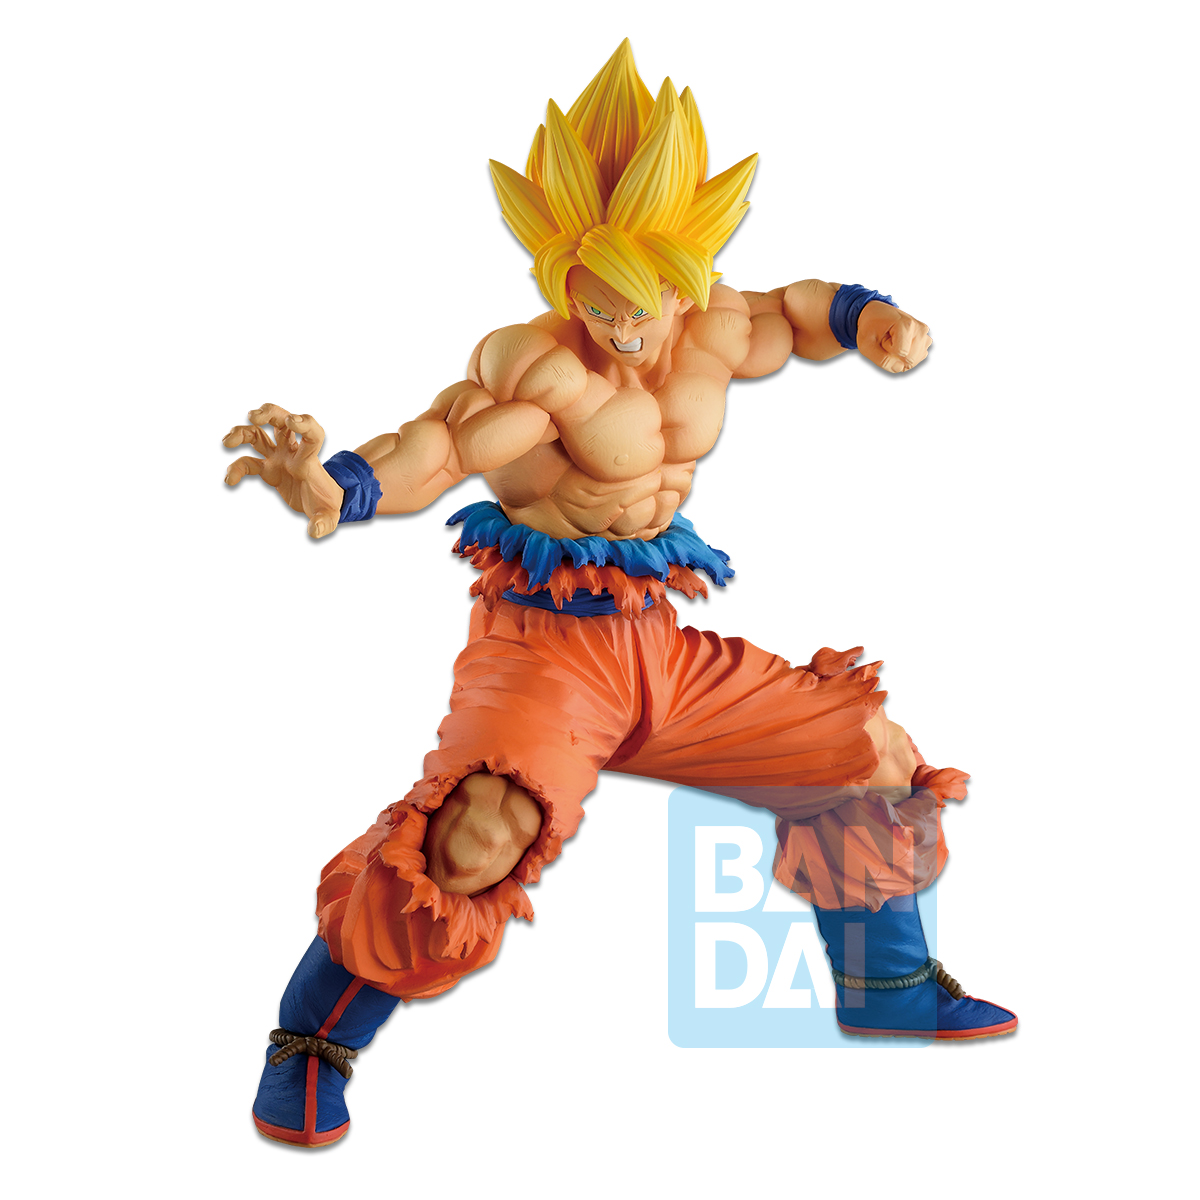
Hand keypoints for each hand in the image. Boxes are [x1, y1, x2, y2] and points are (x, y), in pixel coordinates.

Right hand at [223, 403, 343, 537]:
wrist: (322, 501)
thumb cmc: (327, 504)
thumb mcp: (330, 516)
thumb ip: (324, 523)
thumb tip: (315, 531)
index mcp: (309, 460)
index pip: (312, 434)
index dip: (303, 423)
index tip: (291, 421)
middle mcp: (293, 453)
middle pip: (281, 421)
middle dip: (269, 413)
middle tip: (253, 416)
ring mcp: (279, 458)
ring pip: (259, 434)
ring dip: (242, 432)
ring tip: (227, 442)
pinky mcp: (268, 469)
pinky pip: (248, 462)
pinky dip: (237, 468)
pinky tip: (230, 480)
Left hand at [856, 301, 931, 372]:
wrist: (876, 314)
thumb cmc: (870, 328)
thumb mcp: (866, 345)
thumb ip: (881, 360)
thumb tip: (899, 368)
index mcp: (907, 325)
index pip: (900, 352)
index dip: (887, 349)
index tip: (883, 337)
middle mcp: (920, 329)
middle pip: (910, 360)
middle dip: (894, 355)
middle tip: (887, 340)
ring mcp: (924, 335)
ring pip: (914, 361)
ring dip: (900, 357)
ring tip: (893, 341)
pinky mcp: (925, 340)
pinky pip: (916, 359)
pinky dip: (905, 357)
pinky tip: (899, 345)